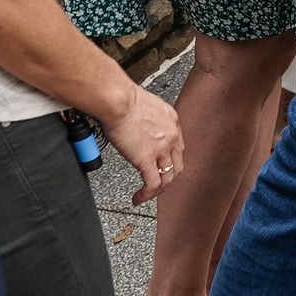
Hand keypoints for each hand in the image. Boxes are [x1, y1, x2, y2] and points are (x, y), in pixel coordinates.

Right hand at [92, 80, 183, 203]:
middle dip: (168, 177)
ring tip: (147, 195)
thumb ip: (144, 119)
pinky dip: (147, 195)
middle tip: (158, 184)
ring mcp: (161, 149)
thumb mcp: (143, 105)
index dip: (170, 159)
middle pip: (177, 164)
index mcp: (171, 120)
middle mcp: (171, 135)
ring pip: (168, 177)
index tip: (162, 164)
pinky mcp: (147, 160)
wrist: (118, 100)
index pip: (177, 146)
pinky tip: (139, 198)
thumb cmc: (122, 98)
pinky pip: (152, 184)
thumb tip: (134, 125)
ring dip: (158, 189)